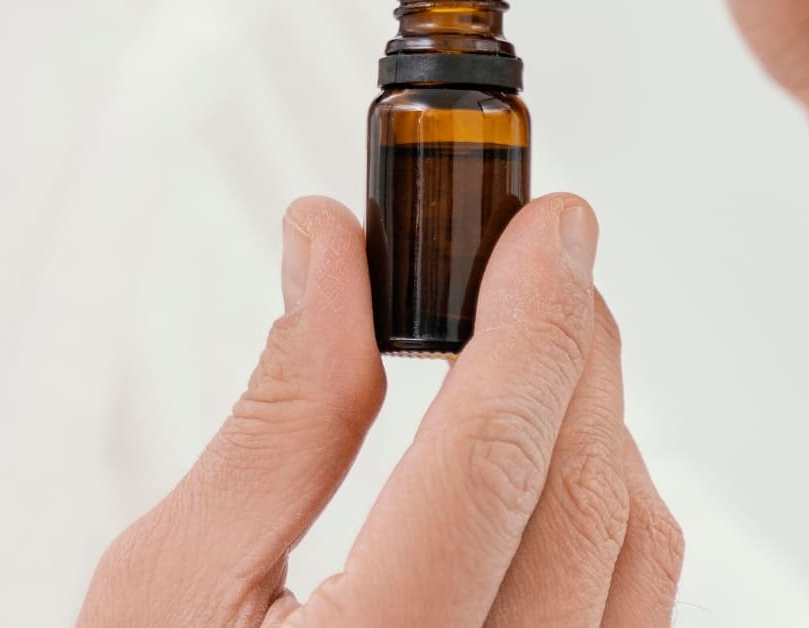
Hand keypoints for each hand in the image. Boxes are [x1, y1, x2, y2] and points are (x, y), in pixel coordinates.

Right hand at [79, 196, 681, 626]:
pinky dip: (608, 515)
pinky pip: (635, 617)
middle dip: (577, 348)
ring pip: (639, 555)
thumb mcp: (169, 580)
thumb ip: (278, 412)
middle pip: (587, 494)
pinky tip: (541, 465)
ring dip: (602, 426)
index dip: (533, 318)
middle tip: (541, 253)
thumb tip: (333, 248)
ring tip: (534, 346)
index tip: (552, 221)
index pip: (490, 461)